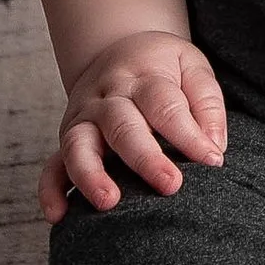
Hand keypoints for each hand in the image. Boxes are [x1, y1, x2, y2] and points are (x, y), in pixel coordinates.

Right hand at [39, 32, 226, 218]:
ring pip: (78, 145)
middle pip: (123, 126)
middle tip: (172, 186)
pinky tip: (58, 216)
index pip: (165, 105)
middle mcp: (107, 97)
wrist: (117, 48)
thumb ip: (207, 102)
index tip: (212, 161)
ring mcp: (83, 119)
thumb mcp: (191, 66)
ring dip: (91, 174)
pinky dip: (50, 191)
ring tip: (108, 202)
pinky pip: (51, 166)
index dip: (189, 134)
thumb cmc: (162, 67)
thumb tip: (214, 147)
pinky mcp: (67, 139)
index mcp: (142, 75)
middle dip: (145, 158)